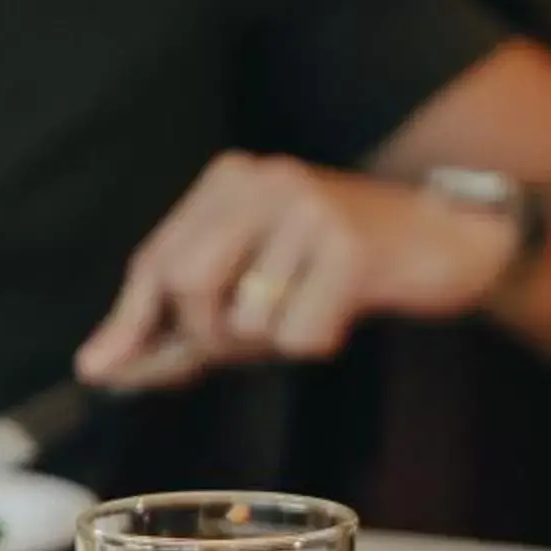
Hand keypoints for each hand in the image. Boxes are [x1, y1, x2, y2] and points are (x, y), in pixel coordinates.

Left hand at [76, 153, 518, 388]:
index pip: (155, 259)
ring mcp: (308, 212)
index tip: (99, 370)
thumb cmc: (342, 265)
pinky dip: (318, 342)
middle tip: (250, 344)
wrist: (452, 236)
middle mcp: (263, 183)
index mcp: (230, 181)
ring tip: (311, 311)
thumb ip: (185, 317)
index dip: (129, 322)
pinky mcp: (350, 250)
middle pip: (187, 286)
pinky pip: (301, 334)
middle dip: (209, 336)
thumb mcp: (259, 277)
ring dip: (273, 342)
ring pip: (247, 319)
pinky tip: (344, 313)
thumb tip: (103, 366)